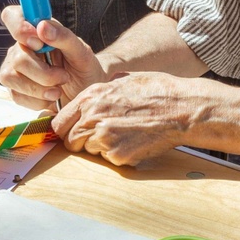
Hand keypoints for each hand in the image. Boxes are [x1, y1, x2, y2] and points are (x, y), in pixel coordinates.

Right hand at [0, 6, 107, 109]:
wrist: (85, 92)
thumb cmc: (84, 67)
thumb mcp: (82, 51)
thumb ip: (63, 37)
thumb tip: (41, 26)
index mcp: (36, 30)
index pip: (12, 15)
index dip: (19, 27)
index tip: (39, 43)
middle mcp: (21, 47)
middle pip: (16, 57)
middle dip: (44, 73)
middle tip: (64, 77)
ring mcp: (14, 68)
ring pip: (11, 77)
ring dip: (39, 89)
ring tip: (58, 90)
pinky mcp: (14, 89)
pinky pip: (16, 95)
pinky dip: (37, 100)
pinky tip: (50, 97)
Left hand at [54, 72, 197, 165]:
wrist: (180, 109)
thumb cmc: (157, 91)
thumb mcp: (125, 78)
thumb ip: (105, 87)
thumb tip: (98, 92)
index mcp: (91, 97)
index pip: (59, 122)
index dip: (65, 129)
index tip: (71, 132)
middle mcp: (93, 117)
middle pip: (70, 141)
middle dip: (81, 140)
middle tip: (100, 135)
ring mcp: (104, 138)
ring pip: (90, 151)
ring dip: (101, 147)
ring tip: (124, 134)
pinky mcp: (118, 156)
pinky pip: (110, 160)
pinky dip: (119, 154)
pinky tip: (135, 141)